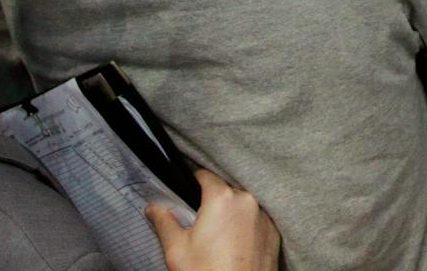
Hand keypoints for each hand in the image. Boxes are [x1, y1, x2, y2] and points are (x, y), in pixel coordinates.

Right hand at [145, 169, 279, 270]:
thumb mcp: (177, 249)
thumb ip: (164, 222)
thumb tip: (153, 208)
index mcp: (222, 198)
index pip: (204, 176)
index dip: (192, 185)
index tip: (186, 197)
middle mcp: (247, 201)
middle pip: (224, 190)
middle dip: (212, 203)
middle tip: (200, 225)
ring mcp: (264, 217)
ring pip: (241, 205)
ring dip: (230, 214)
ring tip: (218, 238)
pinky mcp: (273, 234)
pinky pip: (256, 220)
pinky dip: (246, 227)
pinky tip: (234, 245)